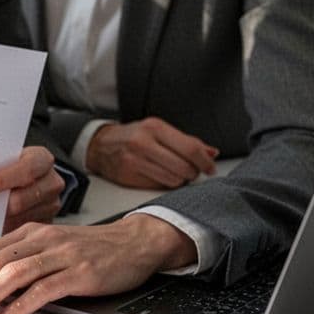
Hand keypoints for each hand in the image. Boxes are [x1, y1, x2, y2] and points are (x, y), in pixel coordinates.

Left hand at [0, 146, 64, 231]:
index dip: (0, 179)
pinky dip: (4, 229)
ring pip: (20, 218)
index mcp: (41, 159)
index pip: (25, 169)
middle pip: (22, 199)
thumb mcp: (5, 159)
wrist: (30, 178)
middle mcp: (51, 182)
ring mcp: (52, 204)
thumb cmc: (10, 166)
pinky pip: (23, 231)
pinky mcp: (46, 223)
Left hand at [0, 214, 195, 313]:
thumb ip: (21, 265)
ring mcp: (60, 255)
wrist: (135, 242)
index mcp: (27, 234)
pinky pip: (43, 289)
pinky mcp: (80, 272)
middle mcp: (40, 240)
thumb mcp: (49, 251)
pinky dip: (20, 306)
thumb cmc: (89, 251)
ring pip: (11, 275)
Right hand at [87, 118, 218, 188]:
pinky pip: (158, 186)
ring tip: (174, 173)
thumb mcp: (159, 131)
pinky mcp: (128, 176)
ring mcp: (134, 161)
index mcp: (155, 127)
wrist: (101, 145)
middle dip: (192, 173)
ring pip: (173, 180)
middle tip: (191, 172)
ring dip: (179, 180)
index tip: (210, 168)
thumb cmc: (134, 136)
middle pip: (183, 167)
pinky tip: (160, 176)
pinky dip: (164, 184)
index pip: (190, 149)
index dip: (204, 162)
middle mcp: (144, 143)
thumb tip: (211, 153)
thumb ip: (186, 141)